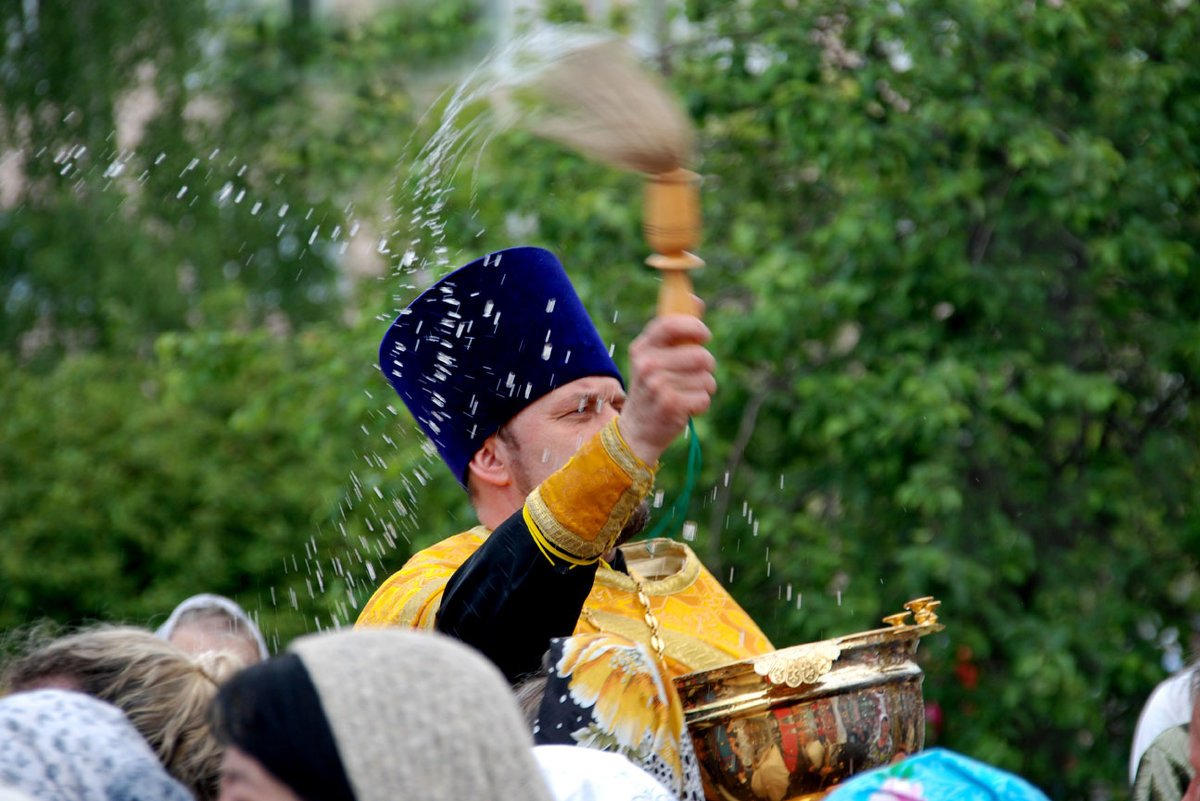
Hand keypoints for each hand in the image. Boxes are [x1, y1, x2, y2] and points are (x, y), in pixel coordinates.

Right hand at [617, 311, 715, 465]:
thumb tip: (697, 301)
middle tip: (694, 375)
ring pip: (706, 378)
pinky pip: (705, 397)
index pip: (671, 324)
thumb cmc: (653, 387)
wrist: (637, 430)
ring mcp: (658, 386)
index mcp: (642, 348)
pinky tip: (686, 407)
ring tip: (687, 393)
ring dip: (704, 387)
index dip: (694, 327)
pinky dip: (701, 404)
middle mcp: (647, 364)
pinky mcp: (671, 405)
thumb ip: (675, 331)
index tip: (704, 336)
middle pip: (700, 355)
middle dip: (706, 366)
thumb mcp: (654, 357)